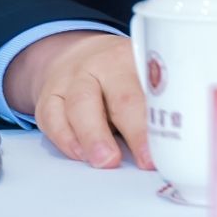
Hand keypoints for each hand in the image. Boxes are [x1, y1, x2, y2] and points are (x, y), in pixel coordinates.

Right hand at [3, 31, 151, 169]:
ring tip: (105, 161)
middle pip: (117, 96)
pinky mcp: (48, 96)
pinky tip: (79, 154)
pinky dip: (65, 139)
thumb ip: (151, 105)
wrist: (78, 55)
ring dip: (93, 137)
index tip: (161, 150)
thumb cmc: (116, 74)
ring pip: (80, 105)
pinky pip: (51, 118)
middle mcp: (99, 65)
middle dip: (131, 130)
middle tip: (141, 159)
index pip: (147, 91)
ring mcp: (70, 79)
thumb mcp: (138, 77)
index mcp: (130, 59)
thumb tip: (168, 144)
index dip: (153, 124)